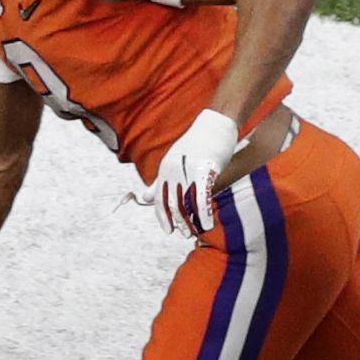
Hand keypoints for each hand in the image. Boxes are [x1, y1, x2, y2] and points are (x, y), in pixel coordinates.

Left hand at [149, 109, 240, 235]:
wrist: (215, 124)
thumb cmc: (197, 144)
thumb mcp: (174, 161)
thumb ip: (160, 181)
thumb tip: (144, 197)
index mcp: (164, 169)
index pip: (159, 198)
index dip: (163, 216)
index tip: (168, 230)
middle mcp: (173, 171)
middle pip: (172, 203)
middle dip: (178, 222)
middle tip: (184, 235)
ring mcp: (188, 171)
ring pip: (186, 203)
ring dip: (191, 221)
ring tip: (196, 233)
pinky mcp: (204, 170)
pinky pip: (202, 197)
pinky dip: (204, 213)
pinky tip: (208, 223)